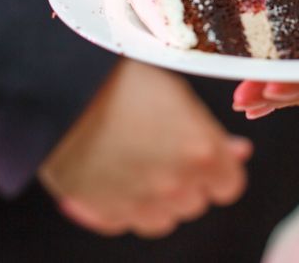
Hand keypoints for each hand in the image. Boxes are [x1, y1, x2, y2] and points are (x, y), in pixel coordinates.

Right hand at [40, 59, 252, 238]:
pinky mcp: (103, 211)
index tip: (205, 156)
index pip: (229, 184)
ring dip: (157, 199)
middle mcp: (175, 184)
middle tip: (164, 151)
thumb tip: (238, 151)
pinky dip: (122, 206)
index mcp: (201, 151)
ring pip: (163, 220)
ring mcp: (139, 202)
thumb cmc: (121, 78)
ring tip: (137, 165)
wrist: (60, 86)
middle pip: (196, 202)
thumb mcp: (176, 93)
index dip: (219, 170)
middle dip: (187, 182)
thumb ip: (209, 131)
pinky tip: (111, 175)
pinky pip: (124, 221)